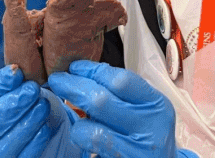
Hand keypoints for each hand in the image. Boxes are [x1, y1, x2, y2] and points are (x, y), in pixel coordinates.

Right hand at [0, 66, 75, 157]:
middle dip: (11, 107)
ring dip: (25, 124)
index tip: (15, 72)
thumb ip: (2, 93)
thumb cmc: (1, 121)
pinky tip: (45, 127)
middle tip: (31, 89)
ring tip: (42, 105)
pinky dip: (34, 143)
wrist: (8, 146)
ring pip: (3, 148)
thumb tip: (16, 72)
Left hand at [48, 60, 192, 157]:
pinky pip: (91, 140)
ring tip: (76, 114)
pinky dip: (80, 134)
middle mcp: (152, 125)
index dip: (93, 70)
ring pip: (92, 123)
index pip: (121, 79)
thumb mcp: (141, 112)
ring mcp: (140, 147)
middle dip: (73, 86)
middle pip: (101, 98)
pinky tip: (81, 134)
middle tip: (57, 81)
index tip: (75, 67)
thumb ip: (120, 94)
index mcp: (157, 104)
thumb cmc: (144, 138)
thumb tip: (82, 71)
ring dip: (77, 114)